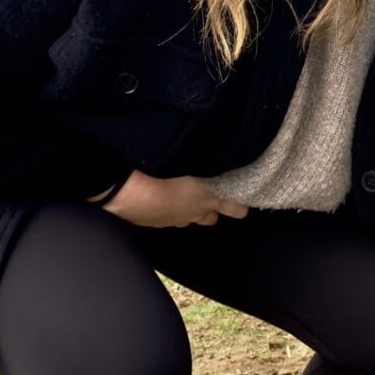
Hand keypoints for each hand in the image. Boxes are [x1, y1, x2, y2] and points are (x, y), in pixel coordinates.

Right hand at [100, 173, 247, 227]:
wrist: (131, 194)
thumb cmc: (164, 174)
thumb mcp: (190, 161)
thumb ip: (206, 160)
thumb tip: (219, 150)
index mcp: (207, 200)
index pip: (233, 208)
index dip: (238, 207)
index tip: (242, 203)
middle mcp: (193, 214)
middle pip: (210, 219)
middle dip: (211, 210)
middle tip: (206, 196)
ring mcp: (174, 221)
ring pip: (188, 220)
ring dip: (189, 212)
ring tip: (181, 197)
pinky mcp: (155, 223)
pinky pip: (167, 219)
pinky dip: (167, 211)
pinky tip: (159, 199)